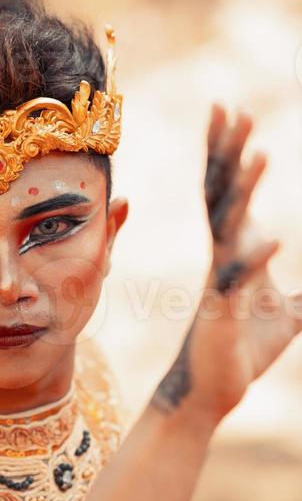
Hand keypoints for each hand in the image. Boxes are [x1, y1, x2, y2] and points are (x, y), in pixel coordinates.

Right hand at [152, 104, 301, 425]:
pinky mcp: (222, 312)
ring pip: (228, 226)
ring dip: (242, 191)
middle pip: (221, 193)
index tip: (232, 112)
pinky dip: (256, 261)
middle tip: (233, 109)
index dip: (230, 151)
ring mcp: (220, 281)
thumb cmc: (242, 349)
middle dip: (227, 151)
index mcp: (236, 251)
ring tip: (258, 154)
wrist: (212, 392)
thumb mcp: (289, 314)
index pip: (229, 190)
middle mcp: (223, 257)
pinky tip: (275, 241)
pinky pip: (238, 281)